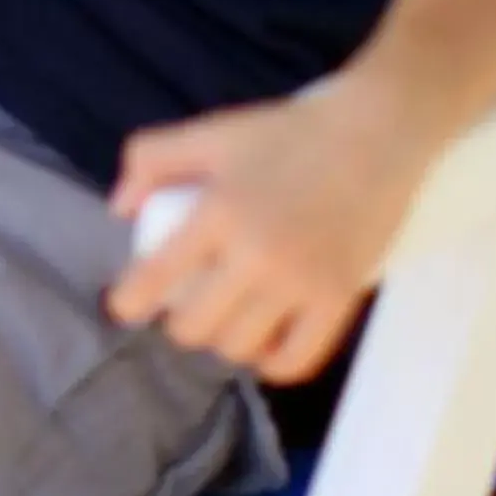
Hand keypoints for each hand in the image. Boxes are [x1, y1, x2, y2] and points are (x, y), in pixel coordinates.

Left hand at [104, 75, 438, 384]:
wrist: (374, 135)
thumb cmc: (287, 133)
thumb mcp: (209, 132)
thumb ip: (151, 159)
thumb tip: (120, 211)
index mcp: (218, 212)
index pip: (156, 277)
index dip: (129, 301)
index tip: (125, 305)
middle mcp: (256, 255)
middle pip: (194, 326)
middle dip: (179, 322)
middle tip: (186, 305)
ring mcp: (301, 283)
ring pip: (240, 347)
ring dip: (224, 340)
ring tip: (227, 320)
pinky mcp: (340, 301)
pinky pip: (297, 360)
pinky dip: (272, 363)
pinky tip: (265, 343)